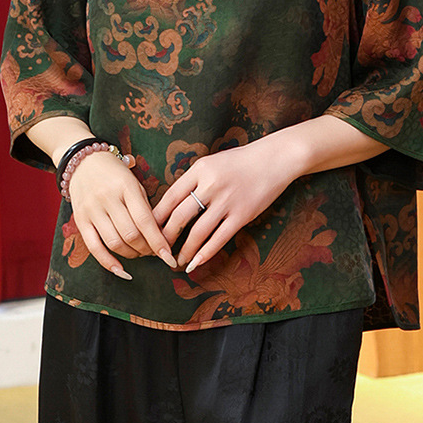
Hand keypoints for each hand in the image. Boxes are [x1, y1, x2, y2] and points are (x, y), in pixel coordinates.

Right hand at [67, 152, 177, 280]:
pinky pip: (94, 247)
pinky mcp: (80, 219)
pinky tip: (121, 270)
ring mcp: (92, 209)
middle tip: (155, 252)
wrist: (83, 160)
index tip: (169, 257)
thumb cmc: (115, 173)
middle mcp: (108, 198)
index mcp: (126, 186)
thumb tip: (158, 237)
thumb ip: (144, 207)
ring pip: (115, 242)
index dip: (158, 241)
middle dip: (147, 249)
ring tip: (140, 253)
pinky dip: (108, 262)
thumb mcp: (134, 182)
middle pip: (131, 234)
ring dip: (132, 254)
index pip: (145, 220)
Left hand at [152, 136, 294, 273]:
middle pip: (180, 217)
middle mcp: (210, 185)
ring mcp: (227, 201)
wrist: (275, 159)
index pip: (170, 197)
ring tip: (177, 261)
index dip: (157, 217)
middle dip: (166, 237)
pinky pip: (219, 238)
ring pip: (198, 232)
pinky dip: (205, 254)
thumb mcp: (212, 162)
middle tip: (158, 251)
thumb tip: (173, 203)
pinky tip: (195, 263)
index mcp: (199, 169)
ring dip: (185, 250)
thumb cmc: (240, 161)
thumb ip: (194, 180)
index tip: (147, 230)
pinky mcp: (242, 215)